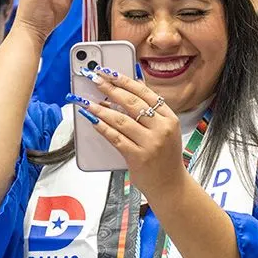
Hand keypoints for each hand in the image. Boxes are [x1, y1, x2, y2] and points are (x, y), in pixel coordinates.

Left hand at [73, 69, 184, 197]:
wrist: (170, 185)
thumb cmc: (164, 157)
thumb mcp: (166, 131)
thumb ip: (151, 112)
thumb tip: (127, 89)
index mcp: (169, 118)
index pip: (146, 93)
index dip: (125, 81)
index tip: (109, 72)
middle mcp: (162, 128)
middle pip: (132, 103)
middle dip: (110, 89)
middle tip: (94, 79)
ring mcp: (151, 143)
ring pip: (121, 120)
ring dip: (100, 108)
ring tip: (86, 101)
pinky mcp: (138, 157)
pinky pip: (116, 138)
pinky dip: (102, 127)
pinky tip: (92, 120)